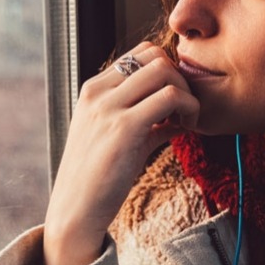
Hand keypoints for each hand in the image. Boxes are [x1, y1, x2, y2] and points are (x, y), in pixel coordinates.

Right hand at [42, 42, 198, 264]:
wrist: (76, 210)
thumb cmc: (96, 179)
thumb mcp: (115, 139)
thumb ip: (142, 122)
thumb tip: (174, 118)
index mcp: (92, 90)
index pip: (139, 54)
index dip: (165, 71)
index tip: (172, 100)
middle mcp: (98, 92)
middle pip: (154, 55)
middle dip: (179, 77)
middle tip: (183, 108)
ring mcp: (109, 108)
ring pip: (164, 70)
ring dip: (185, 92)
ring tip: (186, 120)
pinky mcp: (125, 128)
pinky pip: (170, 97)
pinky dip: (188, 109)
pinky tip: (184, 130)